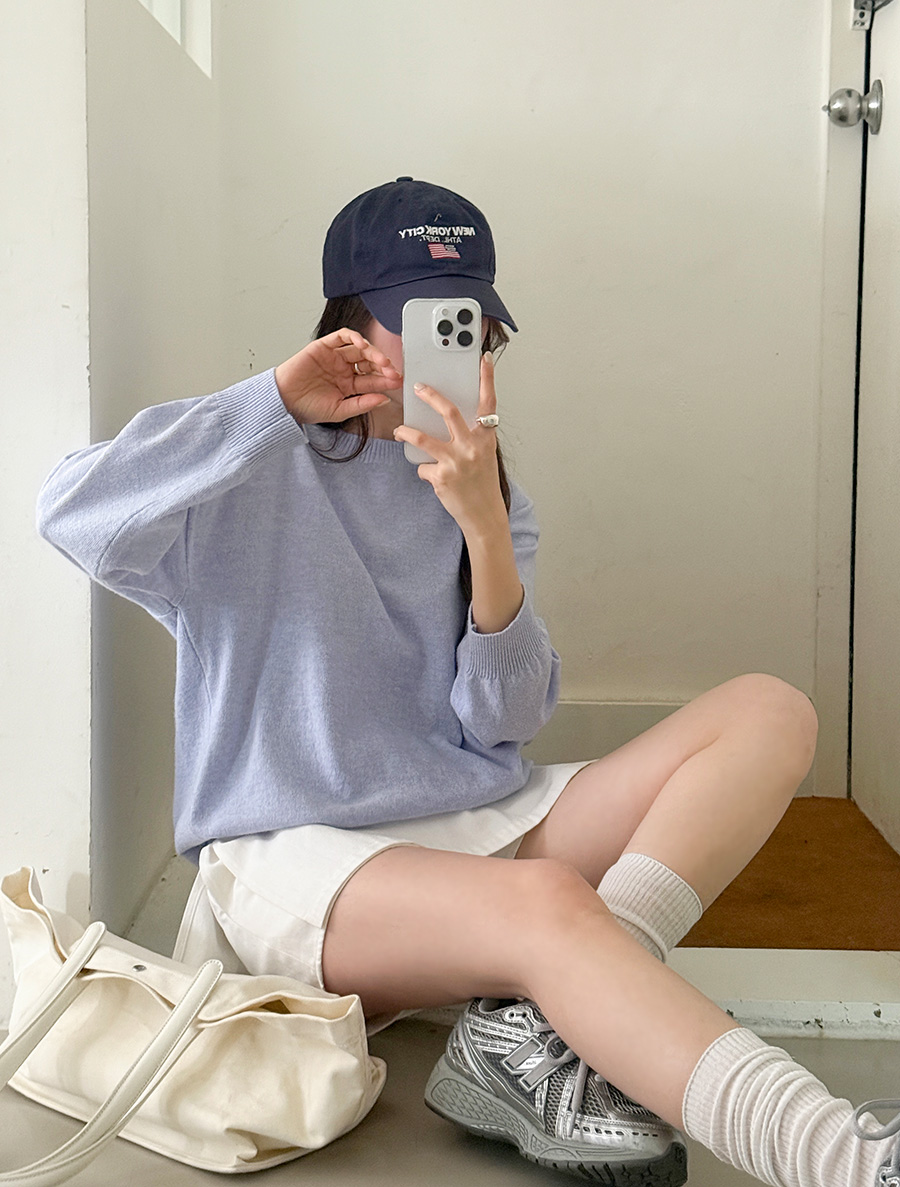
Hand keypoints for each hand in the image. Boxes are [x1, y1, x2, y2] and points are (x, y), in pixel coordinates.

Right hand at [274, 328, 401, 424]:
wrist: (284, 401)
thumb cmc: (308, 408)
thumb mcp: (340, 411)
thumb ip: (362, 404)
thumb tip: (384, 399)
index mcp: (349, 385)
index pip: (372, 379)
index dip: (386, 380)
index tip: (397, 381)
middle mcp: (344, 369)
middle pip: (369, 362)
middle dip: (383, 366)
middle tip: (392, 371)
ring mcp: (334, 357)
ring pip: (359, 348)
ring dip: (373, 352)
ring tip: (382, 361)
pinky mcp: (324, 346)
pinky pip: (342, 336)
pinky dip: (354, 337)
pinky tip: (362, 345)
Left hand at [392, 352, 506, 537]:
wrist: (484, 515)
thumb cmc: (483, 485)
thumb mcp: (484, 456)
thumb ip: (471, 437)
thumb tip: (446, 422)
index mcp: (485, 438)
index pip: (488, 403)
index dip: (487, 379)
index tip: (484, 359)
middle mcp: (472, 447)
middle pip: (448, 411)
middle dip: (431, 396)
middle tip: (418, 387)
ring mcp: (456, 462)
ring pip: (423, 438)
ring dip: (406, 432)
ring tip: (399, 430)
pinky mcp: (441, 477)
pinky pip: (423, 467)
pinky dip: (425, 471)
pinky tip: (433, 478)